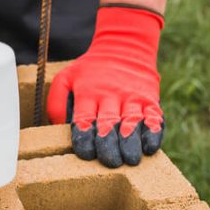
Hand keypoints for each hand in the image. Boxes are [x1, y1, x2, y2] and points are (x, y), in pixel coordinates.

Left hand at [47, 5, 164, 167]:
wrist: (124, 47)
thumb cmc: (90, 71)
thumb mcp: (66, 78)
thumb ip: (57, 102)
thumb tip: (58, 127)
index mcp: (88, 93)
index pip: (84, 118)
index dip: (85, 137)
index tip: (86, 154)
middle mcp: (110, 95)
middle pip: (109, 122)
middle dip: (109, 144)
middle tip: (110, 162)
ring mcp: (132, 97)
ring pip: (131, 121)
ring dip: (131, 141)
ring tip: (130, 159)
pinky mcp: (149, 99)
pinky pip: (153, 116)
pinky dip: (153, 132)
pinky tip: (150, 147)